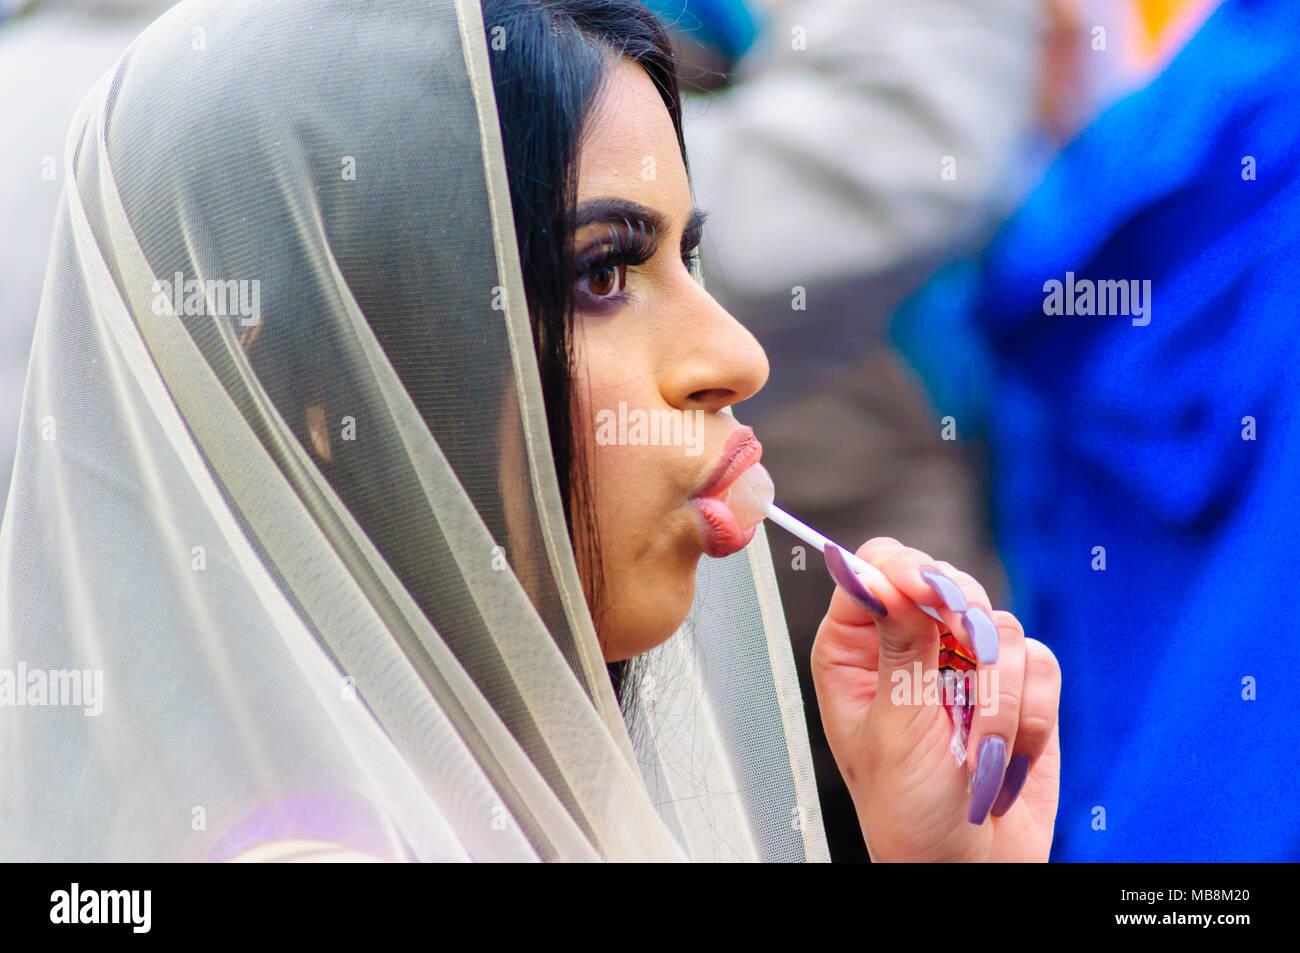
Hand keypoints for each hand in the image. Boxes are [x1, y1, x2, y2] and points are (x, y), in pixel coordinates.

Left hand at [810, 537, 1060, 861]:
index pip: (880, 567)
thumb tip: (886, 574)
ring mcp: (965, 663)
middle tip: (961, 682)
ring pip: (1002, 626)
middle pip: (949, 582)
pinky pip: (1041, 664)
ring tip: (976, 749)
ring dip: (998, 697)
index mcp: (856, 648)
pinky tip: (1006, 755)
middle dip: (964, 635)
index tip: (926, 593)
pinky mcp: (1017, 687)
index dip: (906, 570)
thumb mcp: (895, 725)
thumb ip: (901, 645)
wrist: (967, 868)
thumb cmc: (907, 810)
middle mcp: (909, 644)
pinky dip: (1031, 716)